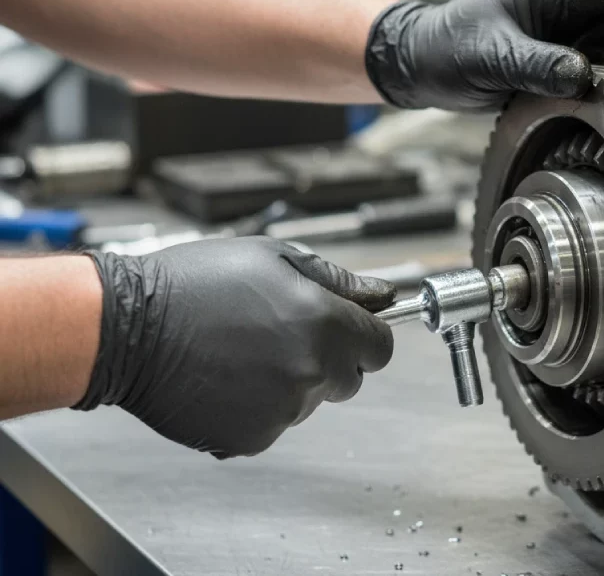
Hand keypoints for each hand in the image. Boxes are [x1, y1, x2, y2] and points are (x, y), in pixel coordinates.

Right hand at [76, 237, 395, 458]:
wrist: (127, 328)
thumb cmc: (195, 284)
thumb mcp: (272, 257)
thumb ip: (336, 280)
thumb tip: (383, 295)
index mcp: (325, 324)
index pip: (380, 348)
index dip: (365, 337)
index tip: (347, 331)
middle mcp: (312, 372)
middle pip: (349, 379)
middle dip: (329, 360)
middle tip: (280, 335)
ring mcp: (283, 411)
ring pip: (309, 403)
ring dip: (291, 383)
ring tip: (242, 353)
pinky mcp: (252, 439)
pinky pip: (273, 425)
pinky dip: (258, 408)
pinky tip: (225, 379)